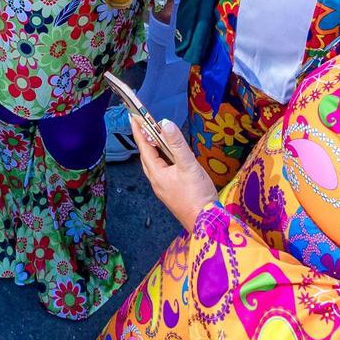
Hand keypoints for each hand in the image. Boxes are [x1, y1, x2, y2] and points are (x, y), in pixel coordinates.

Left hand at [134, 119, 216, 233]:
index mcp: (157, 174)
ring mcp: (164, 189)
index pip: (144, 148)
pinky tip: (172, 159)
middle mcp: (157, 182)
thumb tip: (165, 123)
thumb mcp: (188, 165)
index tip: (133, 116)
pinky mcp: (172, 194)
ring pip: (155, 165)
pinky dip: (164, 160)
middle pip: (147, 156)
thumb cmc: (197, 195)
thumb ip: (177, 144)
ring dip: (155, 150)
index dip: (139, 131)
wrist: (206, 224)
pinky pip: (163, 172)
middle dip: (145, 140)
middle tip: (144, 124)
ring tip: (157, 138)